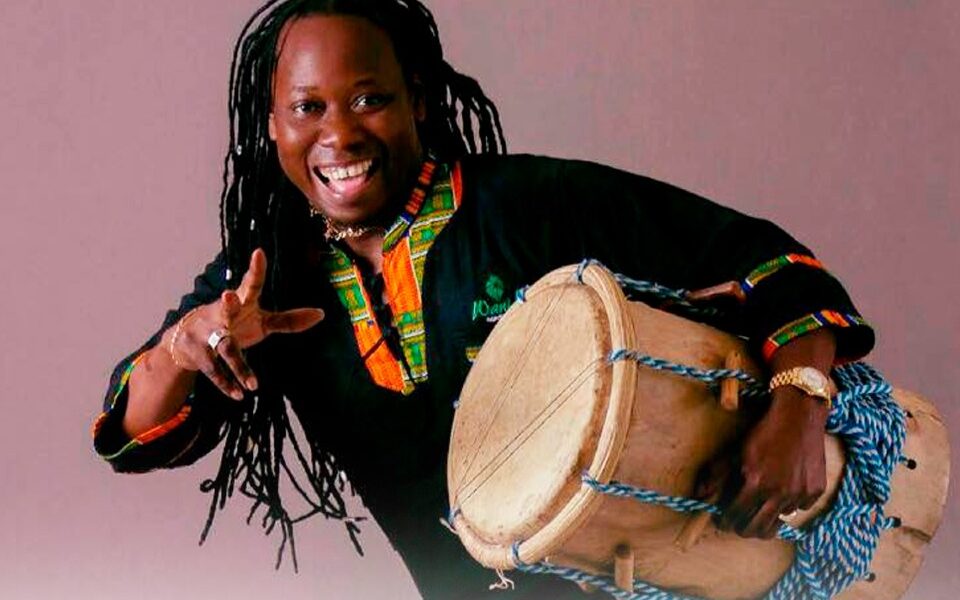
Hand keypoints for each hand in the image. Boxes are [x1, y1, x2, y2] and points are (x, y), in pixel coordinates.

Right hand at [165, 248, 324, 398]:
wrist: (186, 341)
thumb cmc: (234, 325)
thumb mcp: (261, 321)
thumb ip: (289, 320)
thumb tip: (322, 314)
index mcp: (240, 302)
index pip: (250, 284)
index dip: (255, 269)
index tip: (259, 252)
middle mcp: (222, 315)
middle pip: (226, 308)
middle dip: (226, 303)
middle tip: (227, 295)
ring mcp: (207, 334)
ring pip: (224, 349)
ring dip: (238, 366)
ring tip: (253, 385)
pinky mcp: (199, 355)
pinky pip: (214, 371)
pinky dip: (227, 384)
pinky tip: (240, 394)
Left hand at [695, 387, 827, 538]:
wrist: (799, 416)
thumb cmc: (764, 433)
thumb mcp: (736, 451)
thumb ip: (717, 475)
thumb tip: (700, 495)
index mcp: (756, 483)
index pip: (736, 516)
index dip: (726, 521)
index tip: (723, 521)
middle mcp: (779, 492)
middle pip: (758, 529)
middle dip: (744, 529)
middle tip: (739, 524)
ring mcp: (800, 494)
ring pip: (779, 519)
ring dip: (768, 513)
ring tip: (763, 500)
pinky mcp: (815, 492)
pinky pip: (799, 508)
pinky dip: (790, 503)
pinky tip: (785, 487)